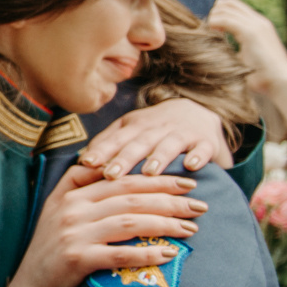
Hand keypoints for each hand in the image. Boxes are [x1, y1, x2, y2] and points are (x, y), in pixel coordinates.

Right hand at [0, 168, 206, 286]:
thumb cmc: (50, 251)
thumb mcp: (58, 211)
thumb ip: (80, 187)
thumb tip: (113, 168)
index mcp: (71, 194)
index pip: (122, 180)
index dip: (157, 180)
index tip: (187, 183)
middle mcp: (72, 209)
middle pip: (131, 198)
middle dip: (171, 200)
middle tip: (200, 206)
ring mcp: (74, 233)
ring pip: (130, 222)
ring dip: (166, 224)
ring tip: (192, 229)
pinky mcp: (77, 259)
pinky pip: (120, 254)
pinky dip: (147, 254)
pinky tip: (169, 254)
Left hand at [79, 97, 230, 177]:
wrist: (198, 112)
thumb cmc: (154, 128)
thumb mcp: (130, 129)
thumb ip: (107, 143)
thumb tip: (81, 160)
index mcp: (135, 125)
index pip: (116, 139)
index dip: (102, 151)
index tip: (87, 163)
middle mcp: (157, 127)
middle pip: (139, 143)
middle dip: (125, 158)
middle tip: (111, 175)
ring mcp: (182, 133)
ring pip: (169, 144)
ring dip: (159, 157)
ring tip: (149, 172)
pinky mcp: (206, 141)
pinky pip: (203, 148)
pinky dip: (198, 156)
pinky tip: (192, 167)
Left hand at [209, 0, 286, 92]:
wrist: (282, 82)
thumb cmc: (264, 77)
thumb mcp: (247, 58)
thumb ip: (236, 51)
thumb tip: (219, 54)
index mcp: (258, 26)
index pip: (234, 6)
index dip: (218, 13)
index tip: (212, 30)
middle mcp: (258, 21)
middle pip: (228, 2)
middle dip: (214, 13)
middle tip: (209, 31)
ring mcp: (256, 25)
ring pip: (226, 8)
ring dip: (213, 18)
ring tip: (211, 34)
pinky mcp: (252, 33)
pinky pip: (227, 19)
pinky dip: (215, 23)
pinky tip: (214, 34)